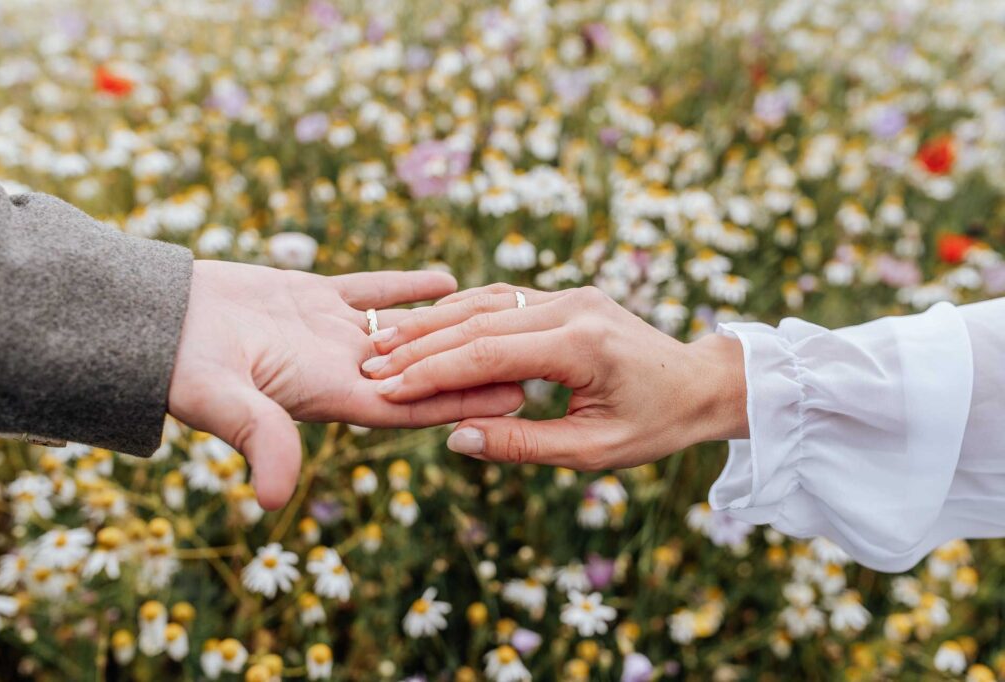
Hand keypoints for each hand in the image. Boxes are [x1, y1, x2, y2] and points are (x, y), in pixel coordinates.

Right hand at [168, 263, 523, 508]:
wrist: (150, 322)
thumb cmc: (182, 367)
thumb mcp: (223, 403)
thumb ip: (259, 441)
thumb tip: (275, 502)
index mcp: (329, 396)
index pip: (413, 404)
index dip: (464, 401)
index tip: (516, 398)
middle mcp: (338, 368)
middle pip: (423, 368)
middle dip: (476, 365)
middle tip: (532, 358)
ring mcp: (327, 331)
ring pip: (406, 328)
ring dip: (453, 324)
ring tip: (502, 317)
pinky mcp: (311, 295)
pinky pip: (373, 290)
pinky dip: (409, 285)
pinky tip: (449, 277)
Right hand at [364, 284, 747, 469]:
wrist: (701, 382)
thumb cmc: (655, 424)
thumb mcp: (594, 451)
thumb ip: (525, 445)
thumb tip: (456, 438)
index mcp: (580, 345)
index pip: (485, 355)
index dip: (429, 374)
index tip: (383, 390)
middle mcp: (571, 307)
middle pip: (477, 322)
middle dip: (418, 345)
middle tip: (369, 365)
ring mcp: (568, 294)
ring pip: (484, 303)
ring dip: (432, 323)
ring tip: (384, 343)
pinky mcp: (565, 295)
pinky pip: (502, 299)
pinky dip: (460, 313)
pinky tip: (426, 326)